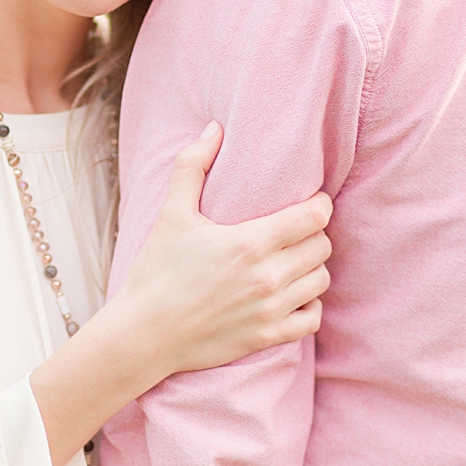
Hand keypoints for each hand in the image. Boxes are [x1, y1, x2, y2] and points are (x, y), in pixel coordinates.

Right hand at [105, 122, 331, 378]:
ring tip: (294, 260)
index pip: (314, 217)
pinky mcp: (267, 337)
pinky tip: (293, 295)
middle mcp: (267, 277)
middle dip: (315, 234)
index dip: (319, 205)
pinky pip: (313, 318)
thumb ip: (193, 166)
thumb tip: (215, 128)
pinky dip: (309, 305)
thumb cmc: (156, 272)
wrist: (142, 334)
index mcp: (250, 243)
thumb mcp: (171, 214)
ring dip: (313, 268)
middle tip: (298, 230)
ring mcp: (270, 310)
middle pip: (322, 246)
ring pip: (321, 280)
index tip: (311, 201)